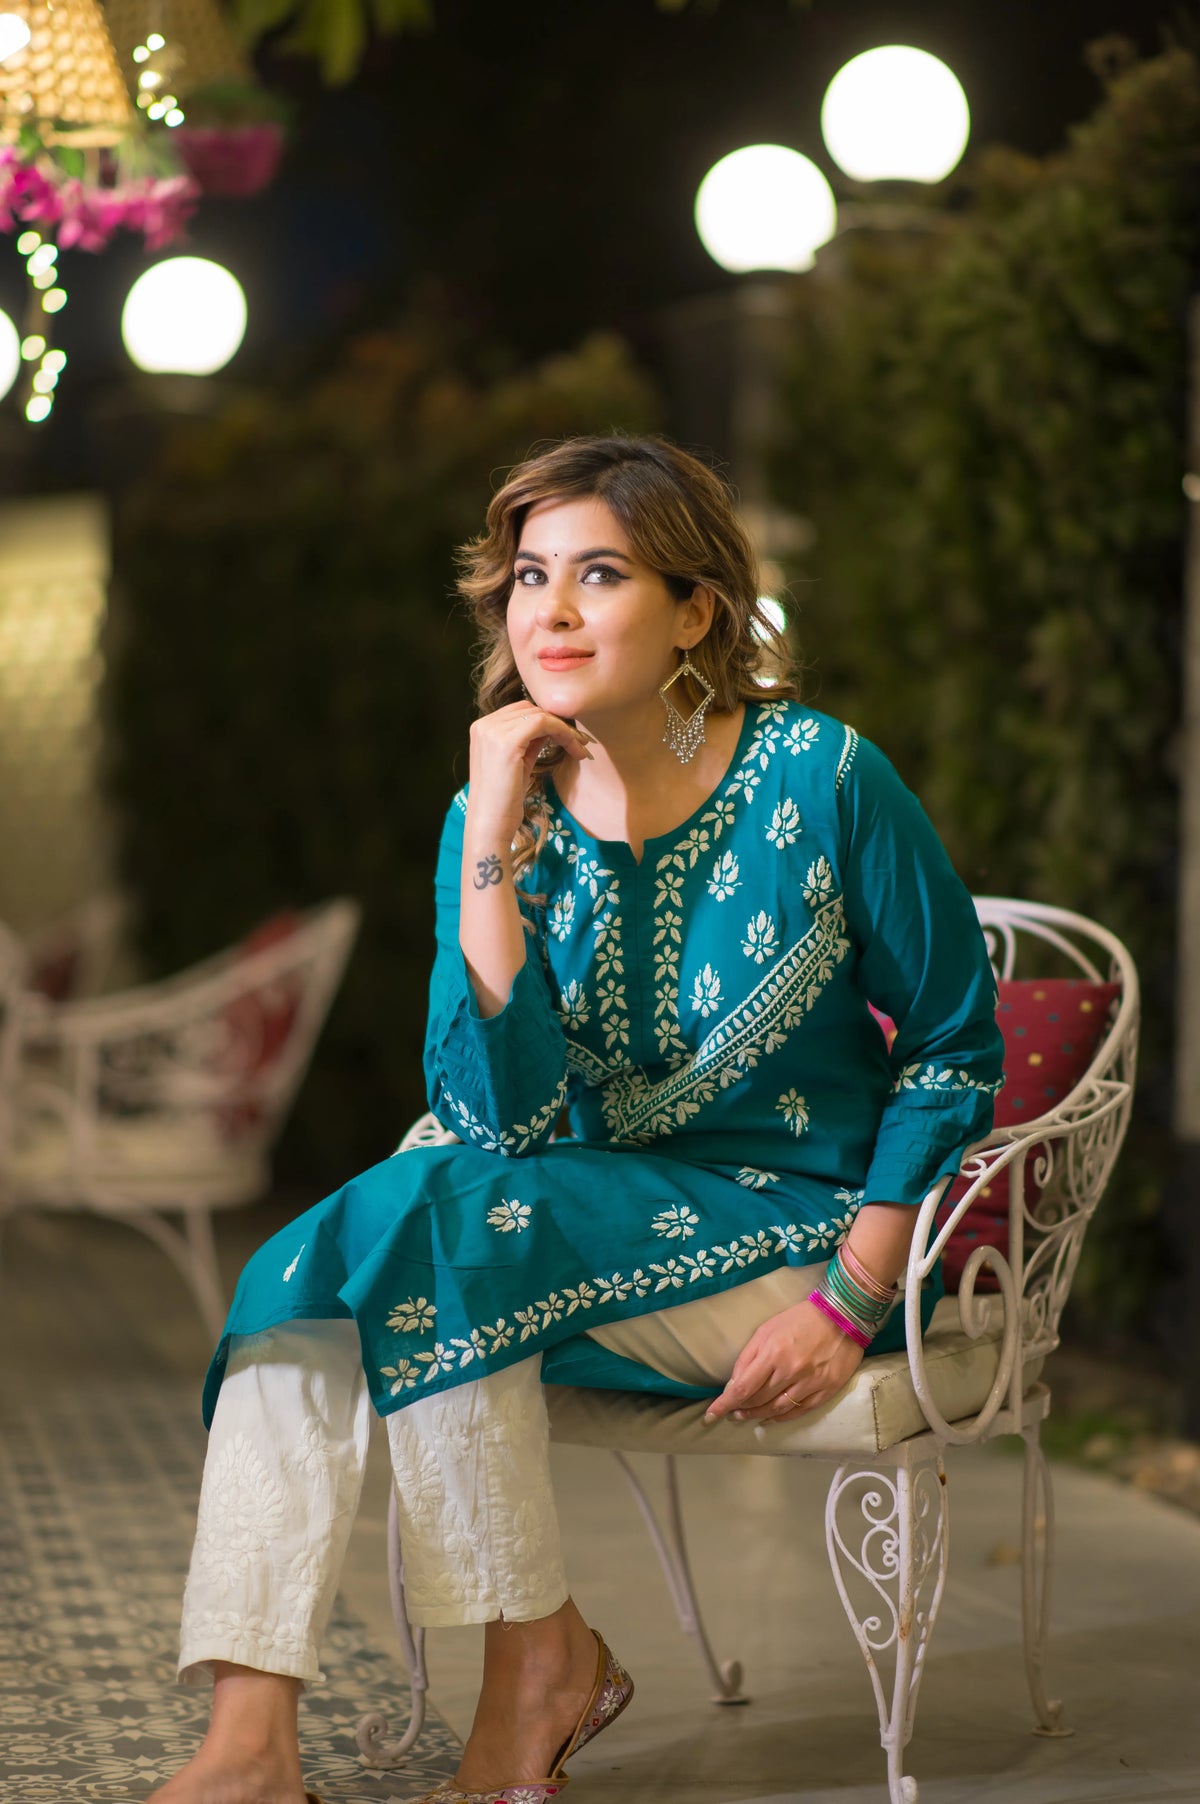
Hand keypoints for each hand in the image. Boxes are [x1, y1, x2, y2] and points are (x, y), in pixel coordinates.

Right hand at [465, 702, 592, 848]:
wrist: (491, 825)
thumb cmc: (504, 801)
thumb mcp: (518, 763)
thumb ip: (529, 742)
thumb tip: (550, 727)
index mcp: (482, 728)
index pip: (520, 711)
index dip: (547, 720)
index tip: (569, 737)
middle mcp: (484, 725)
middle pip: (530, 708)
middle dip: (557, 722)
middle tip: (578, 742)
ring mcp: (493, 731)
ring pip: (539, 714)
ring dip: (564, 728)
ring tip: (579, 748)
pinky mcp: (507, 741)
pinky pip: (543, 722)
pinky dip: (562, 732)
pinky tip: (573, 748)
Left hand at [704, 1297, 863, 1425]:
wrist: (842, 1315)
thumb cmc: (799, 1320)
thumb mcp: (766, 1330)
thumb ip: (748, 1358)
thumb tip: (734, 1385)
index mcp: (773, 1353)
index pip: (743, 1387)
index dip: (725, 1404)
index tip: (711, 1415)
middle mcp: (791, 1372)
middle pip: (759, 1400)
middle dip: (740, 1409)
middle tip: (731, 1412)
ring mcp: (810, 1383)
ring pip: (777, 1409)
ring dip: (758, 1416)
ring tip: (746, 1416)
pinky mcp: (826, 1390)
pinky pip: (799, 1411)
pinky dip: (782, 1418)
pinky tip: (771, 1418)